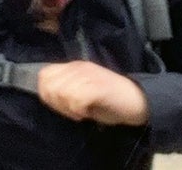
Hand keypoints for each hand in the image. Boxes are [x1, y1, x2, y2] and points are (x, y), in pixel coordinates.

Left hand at [35, 59, 149, 125]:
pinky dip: (77, 110)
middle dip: (57, 103)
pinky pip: (76, 99)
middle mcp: (79, 68)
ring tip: (80, 112)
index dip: (47, 94)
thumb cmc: (110, 101)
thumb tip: (47, 95)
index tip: (61, 106)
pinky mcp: (98, 86)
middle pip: (50, 86)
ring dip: (68, 108)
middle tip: (72, 110)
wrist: (138, 101)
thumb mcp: (82, 93)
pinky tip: (85, 113)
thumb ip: (65, 90)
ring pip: (61, 92)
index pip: (44, 75)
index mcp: (74, 67)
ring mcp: (89, 75)